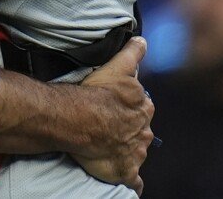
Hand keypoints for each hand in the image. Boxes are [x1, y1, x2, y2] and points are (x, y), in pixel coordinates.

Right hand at [69, 37, 153, 192]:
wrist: (78, 120)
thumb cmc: (96, 93)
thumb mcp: (117, 67)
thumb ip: (133, 54)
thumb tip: (144, 41)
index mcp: (143, 106)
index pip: (143, 105)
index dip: (131, 105)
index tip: (118, 105)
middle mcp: (143, 130)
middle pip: (141, 129)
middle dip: (132, 128)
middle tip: (112, 126)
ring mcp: (135, 152)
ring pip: (137, 151)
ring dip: (129, 150)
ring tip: (112, 148)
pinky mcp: (126, 170)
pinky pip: (134, 180)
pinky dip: (133, 180)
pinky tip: (129, 179)